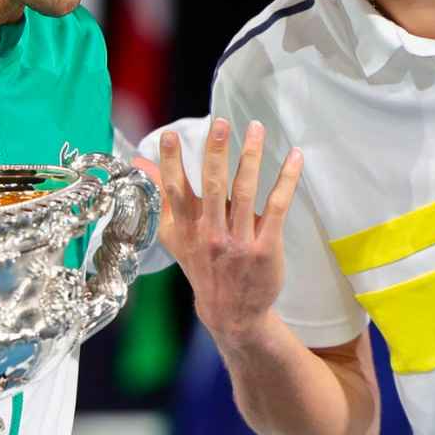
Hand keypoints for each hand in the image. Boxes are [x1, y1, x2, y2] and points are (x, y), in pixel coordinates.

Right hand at [158, 117, 302, 343]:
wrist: (232, 311)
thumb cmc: (202, 265)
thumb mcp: (176, 234)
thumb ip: (161, 196)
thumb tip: (140, 161)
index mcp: (188, 228)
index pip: (176, 191)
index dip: (172, 163)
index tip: (171, 136)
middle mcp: (211, 233)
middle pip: (212, 187)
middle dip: (215, 153)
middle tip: (220, 124)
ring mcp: (239, 240)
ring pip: (244, 191)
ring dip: (251, 157)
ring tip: (256, 128)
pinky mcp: (266, 245)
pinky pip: (277, 206)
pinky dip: (286, 179)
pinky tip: (294, 156)